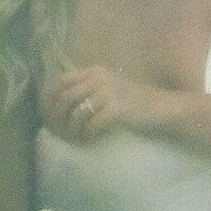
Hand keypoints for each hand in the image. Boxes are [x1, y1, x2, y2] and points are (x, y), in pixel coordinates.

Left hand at [41, 64, 165, 143]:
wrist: (162, 108)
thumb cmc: (134, 102)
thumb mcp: (108, 88)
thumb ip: (86, 89)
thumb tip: (56, 106)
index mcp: (94, 71)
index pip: (60, 81)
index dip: (49, 100)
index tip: (47, 116)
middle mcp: (99, 77)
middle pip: (65, 98)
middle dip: (58, 118)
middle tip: (60, 132)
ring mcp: (109, 91)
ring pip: (76, 112)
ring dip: (73, 129)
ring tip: (76, 137)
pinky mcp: (117, 108)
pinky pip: (92, 124)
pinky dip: (87, 135)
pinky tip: (90, 140)